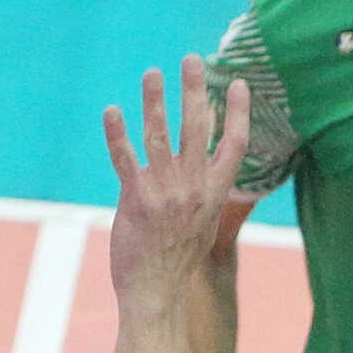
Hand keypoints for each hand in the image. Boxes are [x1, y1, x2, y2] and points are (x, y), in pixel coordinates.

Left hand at [103, 55, 257, 304]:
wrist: (157, 292)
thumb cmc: (177, 259)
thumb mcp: (202, 225)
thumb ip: (206, 194)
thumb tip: (211, 172)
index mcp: (213, 193)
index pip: (233, 145)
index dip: (238, 113)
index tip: (239, 84)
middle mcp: (193, 188)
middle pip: (197, 129)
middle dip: (195, 91)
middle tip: (191, 60)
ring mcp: (164, 192)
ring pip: (160, 137)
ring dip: (155, 102)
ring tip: (152, 73)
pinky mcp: (135, 200)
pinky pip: (125, 160)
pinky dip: (118, 134)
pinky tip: (112, 111)